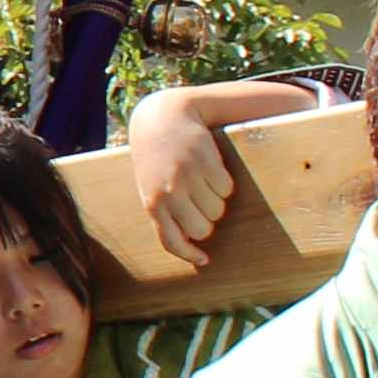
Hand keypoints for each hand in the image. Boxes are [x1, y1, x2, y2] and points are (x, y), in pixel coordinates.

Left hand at [129, 96, 244, 263]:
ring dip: (216, 199)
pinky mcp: (205, 162)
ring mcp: (187, 177)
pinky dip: (224, 183)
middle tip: (199, 201)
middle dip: (206, 220)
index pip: (171, 242)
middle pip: (203, 229)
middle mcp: (168, 193)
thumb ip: (165, 213)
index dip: (190, 254)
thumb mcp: (151, 187)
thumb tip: (193, 246)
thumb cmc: (157, 160)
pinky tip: (209, 168)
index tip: (205, 259)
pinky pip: (227, 189)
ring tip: (201, 180)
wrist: (162, 119)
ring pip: (218, 210)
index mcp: (152, 203)